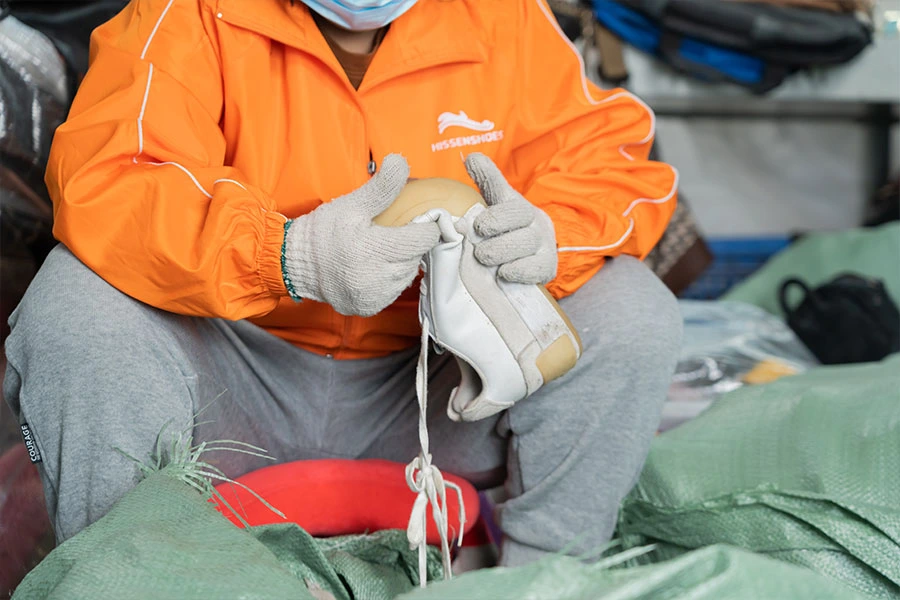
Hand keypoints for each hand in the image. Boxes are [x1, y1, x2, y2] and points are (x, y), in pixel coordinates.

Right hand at [282, 154, 439, 316]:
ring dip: (401, 263)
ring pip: (406, 277)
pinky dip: (389, 280)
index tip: (419, 221)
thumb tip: (400, 160)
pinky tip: (375, 267)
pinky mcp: (369, 307)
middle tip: (394, 234)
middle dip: (410, 245)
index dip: (425, 227)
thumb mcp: (353, 204)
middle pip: (415, 258)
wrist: (296, 262)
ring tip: (383, 250)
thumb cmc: (324, 230)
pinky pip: (393, 292)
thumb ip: (382, 186)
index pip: (422, 240)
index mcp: (373, 249)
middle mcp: (375, 277)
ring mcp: (373, 296)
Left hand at [464, 153, 556, 284]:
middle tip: (479, 250)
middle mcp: (538, 225)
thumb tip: (471, 157)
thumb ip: (487, 180)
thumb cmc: (507, 227)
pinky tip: (503, 273)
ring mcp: (545, 248)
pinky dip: (517, 271)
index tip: (480, 226)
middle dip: (497, 241)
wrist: (530, 256)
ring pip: (527, 248)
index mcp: (522, 208)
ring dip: (502, 255)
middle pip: (522, 232)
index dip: (497, 218)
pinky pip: (534, 270)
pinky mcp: (547, 268)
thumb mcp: (498, 202)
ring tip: (486, 260)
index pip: (514, 208)